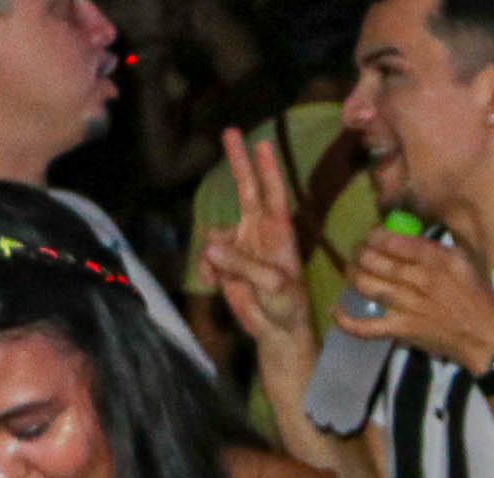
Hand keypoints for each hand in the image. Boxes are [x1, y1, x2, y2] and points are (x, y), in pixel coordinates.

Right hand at [198, 126, 317, 349]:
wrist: (276, 330)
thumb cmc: (287, 306)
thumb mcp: (273, 286)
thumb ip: (244, 264)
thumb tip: (211, 245)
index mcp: (279, 233)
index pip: (273, 194)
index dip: (268, 168)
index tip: (263, 143)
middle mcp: (259, 231)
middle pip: (247, 189)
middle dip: (239, 161)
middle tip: (231, 131)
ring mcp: (240, 245)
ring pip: (215, 234)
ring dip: (215, 254)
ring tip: (227, 279)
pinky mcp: (225, 262)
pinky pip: (206, 256)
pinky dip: (207, 269)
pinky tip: (216, 285)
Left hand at [340, 228, 493, 377]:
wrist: (486, 339)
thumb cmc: (478, 298)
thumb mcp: (463, 260)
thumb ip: (435, 247)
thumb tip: (407, 236)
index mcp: (434, 259)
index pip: (390, 239)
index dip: (374, 235)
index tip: (373, 237)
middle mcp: (418, 279)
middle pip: (372, 259)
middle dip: (359, 252)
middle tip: (360, 254)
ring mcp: (407, 306)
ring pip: (365, 284)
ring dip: (352, 275)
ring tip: (353, 272)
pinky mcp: (401, 330)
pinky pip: (366, 326)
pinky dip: (347, 320)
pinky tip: (336, 310)